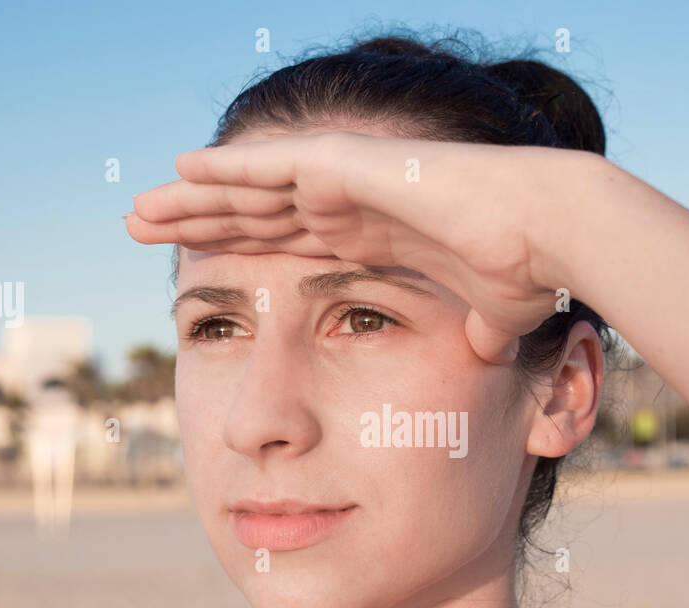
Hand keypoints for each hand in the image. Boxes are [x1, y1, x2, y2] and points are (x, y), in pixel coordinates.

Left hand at [124, 131, 588, 363]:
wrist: (548, 233)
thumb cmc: (527, 275)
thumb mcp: (483, 323)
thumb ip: (469, 336)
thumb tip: (485, 358)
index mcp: (371, 239)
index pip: (287, 244)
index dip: (240, 249)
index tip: (196, 266)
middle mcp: (349, 208)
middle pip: (253, 212)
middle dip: (197, 222)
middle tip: (142, 230)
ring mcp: (347, 183)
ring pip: (250, 187)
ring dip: (192, 199)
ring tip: (139, 209)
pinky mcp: (349, 168)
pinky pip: (271, 167)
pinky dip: (225, 169)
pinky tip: (178, 174)